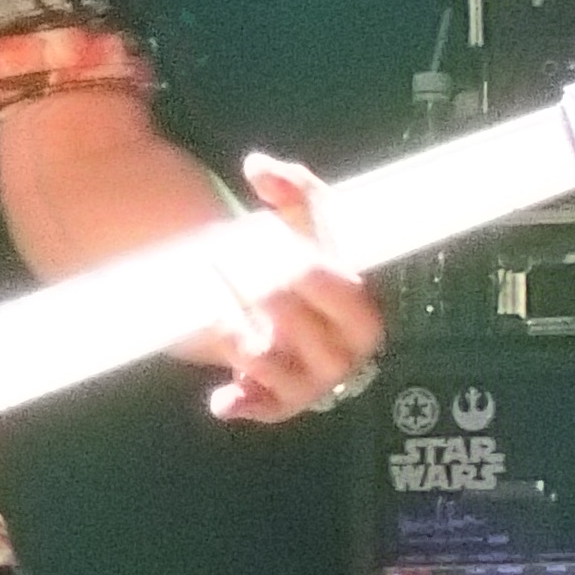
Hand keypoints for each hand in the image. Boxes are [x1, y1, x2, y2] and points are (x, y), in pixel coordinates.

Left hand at [185, 153, 385, 425]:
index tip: (264, 238)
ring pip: (275, 363)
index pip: (337, 286)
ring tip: (214, 306)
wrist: (283, 313)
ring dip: (240, 336)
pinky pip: (263, 409)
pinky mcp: (280, 403)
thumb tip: (259, 166)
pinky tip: (221, 400)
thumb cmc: (302, 260)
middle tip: (231, 268)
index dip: (300, 264)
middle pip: (302, 324)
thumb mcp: (305, 220)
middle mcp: (345, 352)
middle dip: (267, 295)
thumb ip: (291, 186)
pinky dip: (242, 404)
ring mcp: (313, 382)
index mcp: (360, 309)